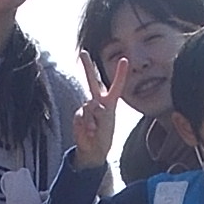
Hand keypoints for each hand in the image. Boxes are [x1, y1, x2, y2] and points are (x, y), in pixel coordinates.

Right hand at [72, 53, 128, 168]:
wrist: (92, 150)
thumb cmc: (104, 137)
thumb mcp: (108, 125)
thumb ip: (101, 113)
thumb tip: (92, 105)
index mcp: (110, 103)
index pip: (116, 86)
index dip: (120, 73)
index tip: (124, 59)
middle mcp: (97, 102)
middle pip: (91, 81)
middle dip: (87, 66)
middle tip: (83, 52)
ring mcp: (87, 107)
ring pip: (89, 106)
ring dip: (93, 120)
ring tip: (95, 130)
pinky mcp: (78, 115)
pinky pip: (81, 115)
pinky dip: (86, 124)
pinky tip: (88, 131)